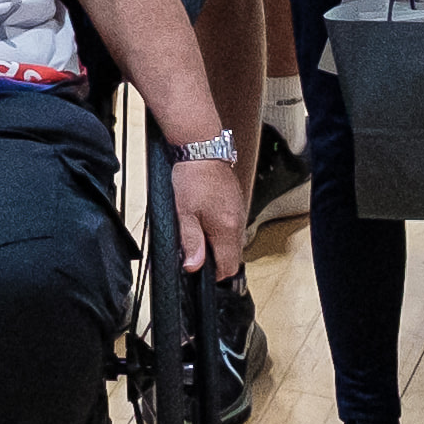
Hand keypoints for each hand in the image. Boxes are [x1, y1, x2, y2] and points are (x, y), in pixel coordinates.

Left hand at [162, 142, 236, 275]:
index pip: (228, 267)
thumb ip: (191, 241)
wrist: (202, 149)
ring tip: (197, 233)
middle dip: (214, 259)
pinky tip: (204, 221)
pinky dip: (219, 231)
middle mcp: (238, 223)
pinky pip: (231, 227)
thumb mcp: (184, 213)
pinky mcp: (236, 205)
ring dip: (216, 245)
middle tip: (193, 250)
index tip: (198, 268)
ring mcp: (239, 213)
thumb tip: (194, 266)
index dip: (213, 274)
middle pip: (231, 256)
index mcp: (227, 229)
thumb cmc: (192, 178)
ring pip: (231, 242)